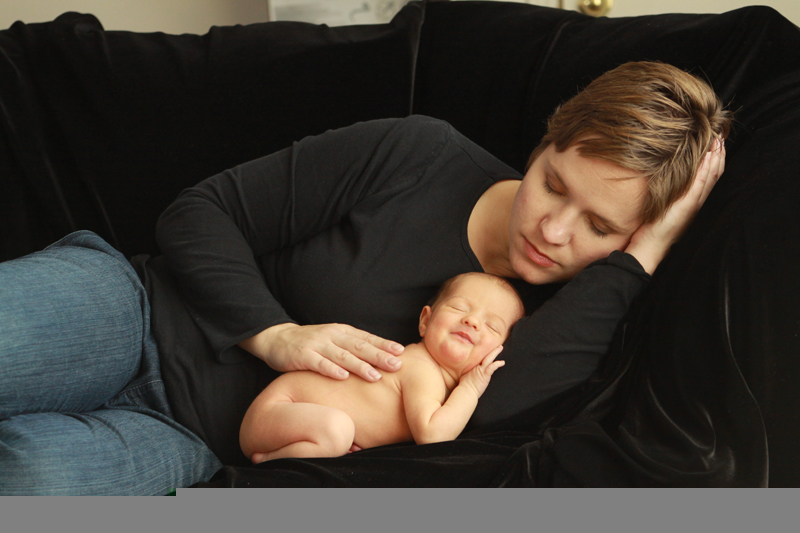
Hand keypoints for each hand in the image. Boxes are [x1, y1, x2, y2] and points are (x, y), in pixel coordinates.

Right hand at [239, 323, 404, 381]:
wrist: (277, 338)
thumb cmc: (311, 343)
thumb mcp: (333, 340)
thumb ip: (352, 347)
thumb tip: (380, 357)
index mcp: (342, 332)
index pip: (367, 338)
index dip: (384, 344)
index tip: (401, 352)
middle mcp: (332, 336)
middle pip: (359, 346)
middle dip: (379, 356)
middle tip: (396, 365)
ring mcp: (317, 345)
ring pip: (342, 355)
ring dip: (359, 365)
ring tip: (375, 376)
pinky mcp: (303, 356)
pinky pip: (319, 363)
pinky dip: (331, 369)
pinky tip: (342, 376)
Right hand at [459, 346, 504, 397]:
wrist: (466, 391)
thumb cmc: (465, 386)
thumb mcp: (466, 376)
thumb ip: (470, 372)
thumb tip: (470, 372)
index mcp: (472, 366)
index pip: (480, 357)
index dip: (484, 352)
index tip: (489, 348)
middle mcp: (476, 366)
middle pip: (485, 356)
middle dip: (492, 350)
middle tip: (498, 345)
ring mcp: (480, 370)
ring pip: (488, 358)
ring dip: (495, 353)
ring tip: (500, 348)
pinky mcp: (484, 375)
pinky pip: (492, 367)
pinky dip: (497, 364)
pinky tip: (502, 362)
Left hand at [625, 138, 725, 273]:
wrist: (650, 248)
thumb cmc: (655, 230)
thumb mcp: (666, 208)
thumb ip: (672, 195)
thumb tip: (670, 181)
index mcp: (695, 202)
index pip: (711, 178)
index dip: (716, 161)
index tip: (718, 144)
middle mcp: (699, 203)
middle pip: (715, 175)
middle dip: (719, 155)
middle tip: (721, 136)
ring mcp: (694, 204)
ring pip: (711, 177)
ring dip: (716, 158)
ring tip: (719, 141)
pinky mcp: (686, 205)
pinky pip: (698, 185)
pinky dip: (705, 170)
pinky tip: (708, 157)